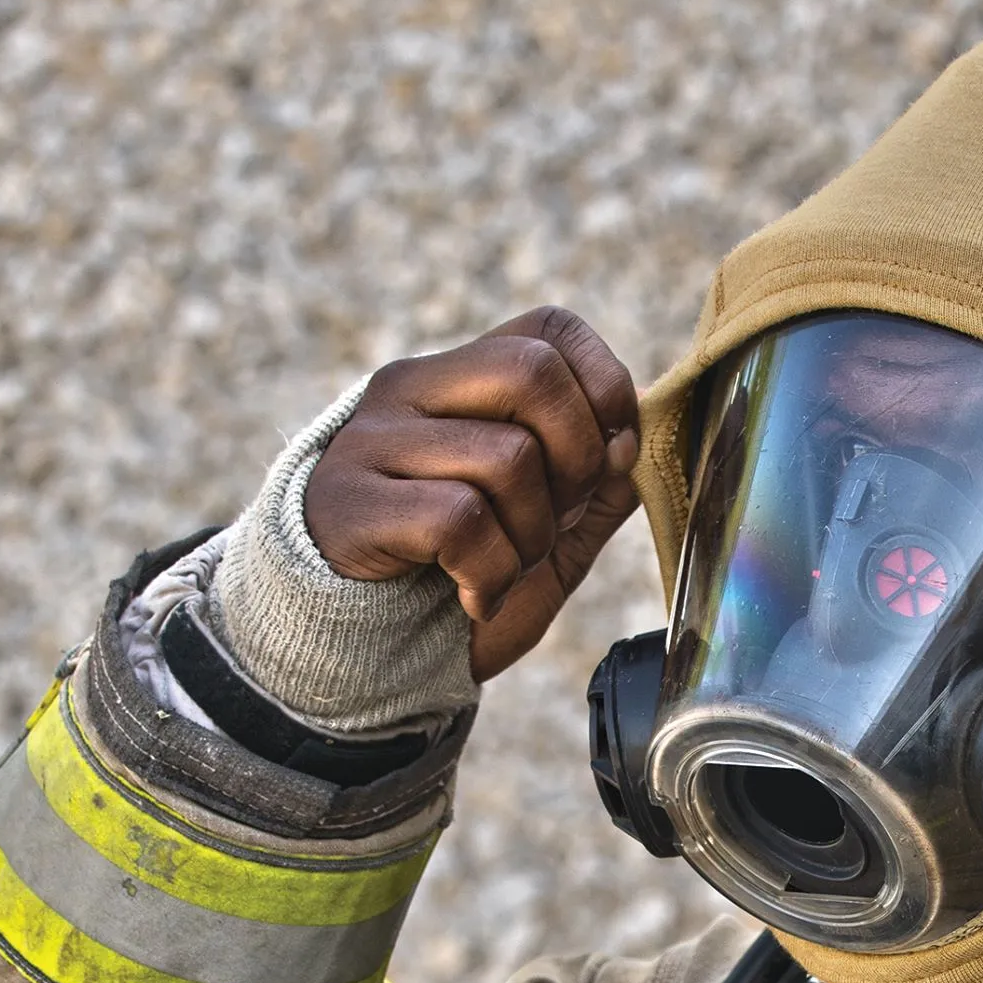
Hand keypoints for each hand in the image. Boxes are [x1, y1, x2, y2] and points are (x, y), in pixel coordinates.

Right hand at [304, 306, 640, 681]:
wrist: (364, 654)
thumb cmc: (460, 580)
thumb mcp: (550, 529)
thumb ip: (597, 482)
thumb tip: (633, 438)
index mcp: (461, 378)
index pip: (551, 328)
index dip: (605, 387)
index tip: (611, 460)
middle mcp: (412, 389)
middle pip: (534, 372)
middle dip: (578, 461)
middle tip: (558, 521)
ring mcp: (372, 440)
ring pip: (507, 457)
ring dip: (533, 537)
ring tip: (505, 570)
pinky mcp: (349, 502)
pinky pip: (458, 519)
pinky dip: (490, 575)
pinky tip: (473, 597)